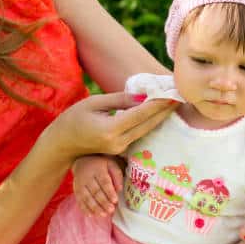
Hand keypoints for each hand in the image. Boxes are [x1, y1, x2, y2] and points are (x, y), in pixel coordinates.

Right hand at [46, 92, 175, 161]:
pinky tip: (159, 113)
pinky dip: (150, 122)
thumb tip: (143, 96)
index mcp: (110, 129)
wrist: (62, 144)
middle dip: (165, 110)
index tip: (173, 93)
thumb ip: (120, 100)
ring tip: (174, 102)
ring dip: (160, 116)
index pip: (141, 114)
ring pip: (146, 130)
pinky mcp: (120, 150)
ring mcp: (120, 148)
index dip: (159, 103)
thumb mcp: (94, 103)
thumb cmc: (74, 119)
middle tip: (181, 96)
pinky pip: (139, 134)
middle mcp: (118, 141)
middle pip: (148, 124)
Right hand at [72, 155, 122, 216]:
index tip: (115, 200)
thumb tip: (119, 189)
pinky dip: (84, 208)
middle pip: (95, 191)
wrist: (81, 161)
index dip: (109, 191)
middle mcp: (87, 177)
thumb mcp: (111, 164)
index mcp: (98, 169)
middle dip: (103, 202)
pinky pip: (79, 200)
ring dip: (95, 207)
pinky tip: (91, 215)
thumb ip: (117, 175)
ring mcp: (80, 184)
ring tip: (103, 214)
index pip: (104, 181)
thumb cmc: (100, 165)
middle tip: (111, 210)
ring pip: (86, 197)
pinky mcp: (75, 190)